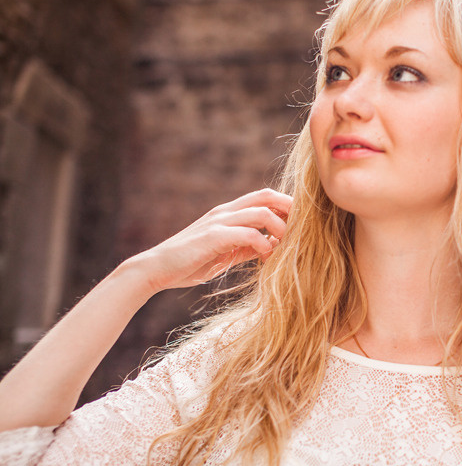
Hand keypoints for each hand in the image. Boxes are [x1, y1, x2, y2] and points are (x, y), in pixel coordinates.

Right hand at [122, 188, 292, 295]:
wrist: (156, 270)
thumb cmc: (190, 263)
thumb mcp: (225, 254)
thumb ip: (246, 247)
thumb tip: (270, 246)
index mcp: (229, 213)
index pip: (265, 197)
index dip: (287, 207)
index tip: (300, 227)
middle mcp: (226, 211)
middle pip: (268, 195)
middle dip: (290, 209)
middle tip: (301, 231)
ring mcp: (219, 221)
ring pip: (262, 211)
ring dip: (280, 228)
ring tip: (285, 246)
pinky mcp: (213, 236)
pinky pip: (249, 234)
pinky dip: (264, 244)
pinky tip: (266, 258)